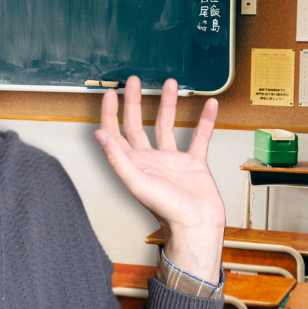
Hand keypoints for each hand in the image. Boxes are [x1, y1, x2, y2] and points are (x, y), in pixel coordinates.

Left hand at [94, 77, 224, 282]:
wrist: (197, 227)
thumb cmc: (167, 211)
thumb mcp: (137, 182)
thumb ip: (117, 158)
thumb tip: (99, 135)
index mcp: (132, 162)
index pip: (115, 131)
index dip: (110, 111)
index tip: (111, 92)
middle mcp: (149, 158)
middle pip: (137, 123)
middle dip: (134, 101)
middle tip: (134, 81)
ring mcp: (171, 160)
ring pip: (167, 125)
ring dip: (168, 105)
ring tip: (170, 84)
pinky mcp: (194, 163)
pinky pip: (199, 137)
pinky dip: (204, 121)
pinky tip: (208, 106)